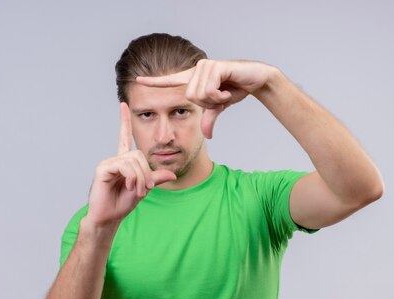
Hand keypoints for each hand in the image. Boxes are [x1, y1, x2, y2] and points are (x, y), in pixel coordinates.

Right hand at [84, 102, 176, 226]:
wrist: (109, 217)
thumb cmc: (122, 203)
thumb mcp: (144, 189)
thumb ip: (155, 179)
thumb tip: (172, 175)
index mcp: (123, 161)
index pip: (124, 136)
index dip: (124, 121)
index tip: (123, 104)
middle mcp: (115, 159)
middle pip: (138, 154)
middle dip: (146, 173)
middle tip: (146, 189)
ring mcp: (107, 163)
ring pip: (133, 160)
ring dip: (141, 178)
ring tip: (138, 191)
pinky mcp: (103, 169)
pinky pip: (124, 166)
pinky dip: (132, 177)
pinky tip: (130, 186)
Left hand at [135, 59, 273, 138]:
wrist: (255, 79)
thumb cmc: (236, 89)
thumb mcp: (219, 107)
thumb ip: (209, 119)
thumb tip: (207, 135)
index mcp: (193, 79)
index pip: (170, 81)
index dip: (154, 82)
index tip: (138, 80)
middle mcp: (196, 70)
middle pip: (189, 97)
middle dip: (207, 103)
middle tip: (220, 97)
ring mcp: (204, 66)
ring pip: (198, 95)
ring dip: (214, 100)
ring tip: (225, 91)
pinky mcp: (214, 66)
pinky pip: (208, 91)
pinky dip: (220, 96)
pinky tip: (228, 89)